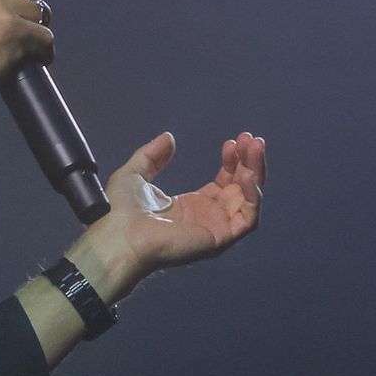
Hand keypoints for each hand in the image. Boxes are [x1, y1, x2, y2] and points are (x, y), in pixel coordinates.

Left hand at [75, 131, 266, 296]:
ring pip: (248, 200)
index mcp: (192, 206)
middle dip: (249, 162)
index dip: (232, 161)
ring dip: (256, 172)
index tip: (232, 142)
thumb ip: (152, 155)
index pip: (224, 182)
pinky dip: (252, 196)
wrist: (120, 235)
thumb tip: (168, 137)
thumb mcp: (135, 174)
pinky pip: (248, 219)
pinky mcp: (220, 238)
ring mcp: (215, 229)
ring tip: (254, 148)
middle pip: (240, 189)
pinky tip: (247, 175)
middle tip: (252, 140)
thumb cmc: (122, 212)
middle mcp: (208, 218)